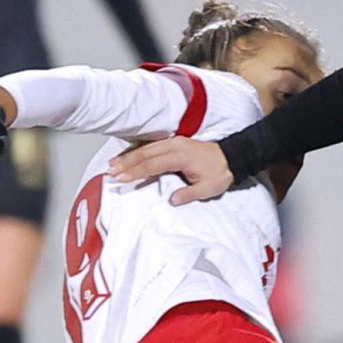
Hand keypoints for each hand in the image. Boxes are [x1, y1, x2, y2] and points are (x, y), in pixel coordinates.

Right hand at [107, 137, 230, 205]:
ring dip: (129, 156)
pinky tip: (128, 156)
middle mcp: (175, 146)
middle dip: (126, 163)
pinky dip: (138, 150)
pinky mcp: (175, 142)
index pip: (152, 165)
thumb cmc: (220, 173)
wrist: (232, 156)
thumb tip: (171, 200)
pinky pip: (152, 145)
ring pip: (147, 148)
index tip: (120, 177)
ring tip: (113, 164)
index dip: (135, 171)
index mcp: (181, 157)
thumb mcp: (208, 189)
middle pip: (145, 154)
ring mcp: (175, 142)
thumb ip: (188, 194)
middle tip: (109, 171)